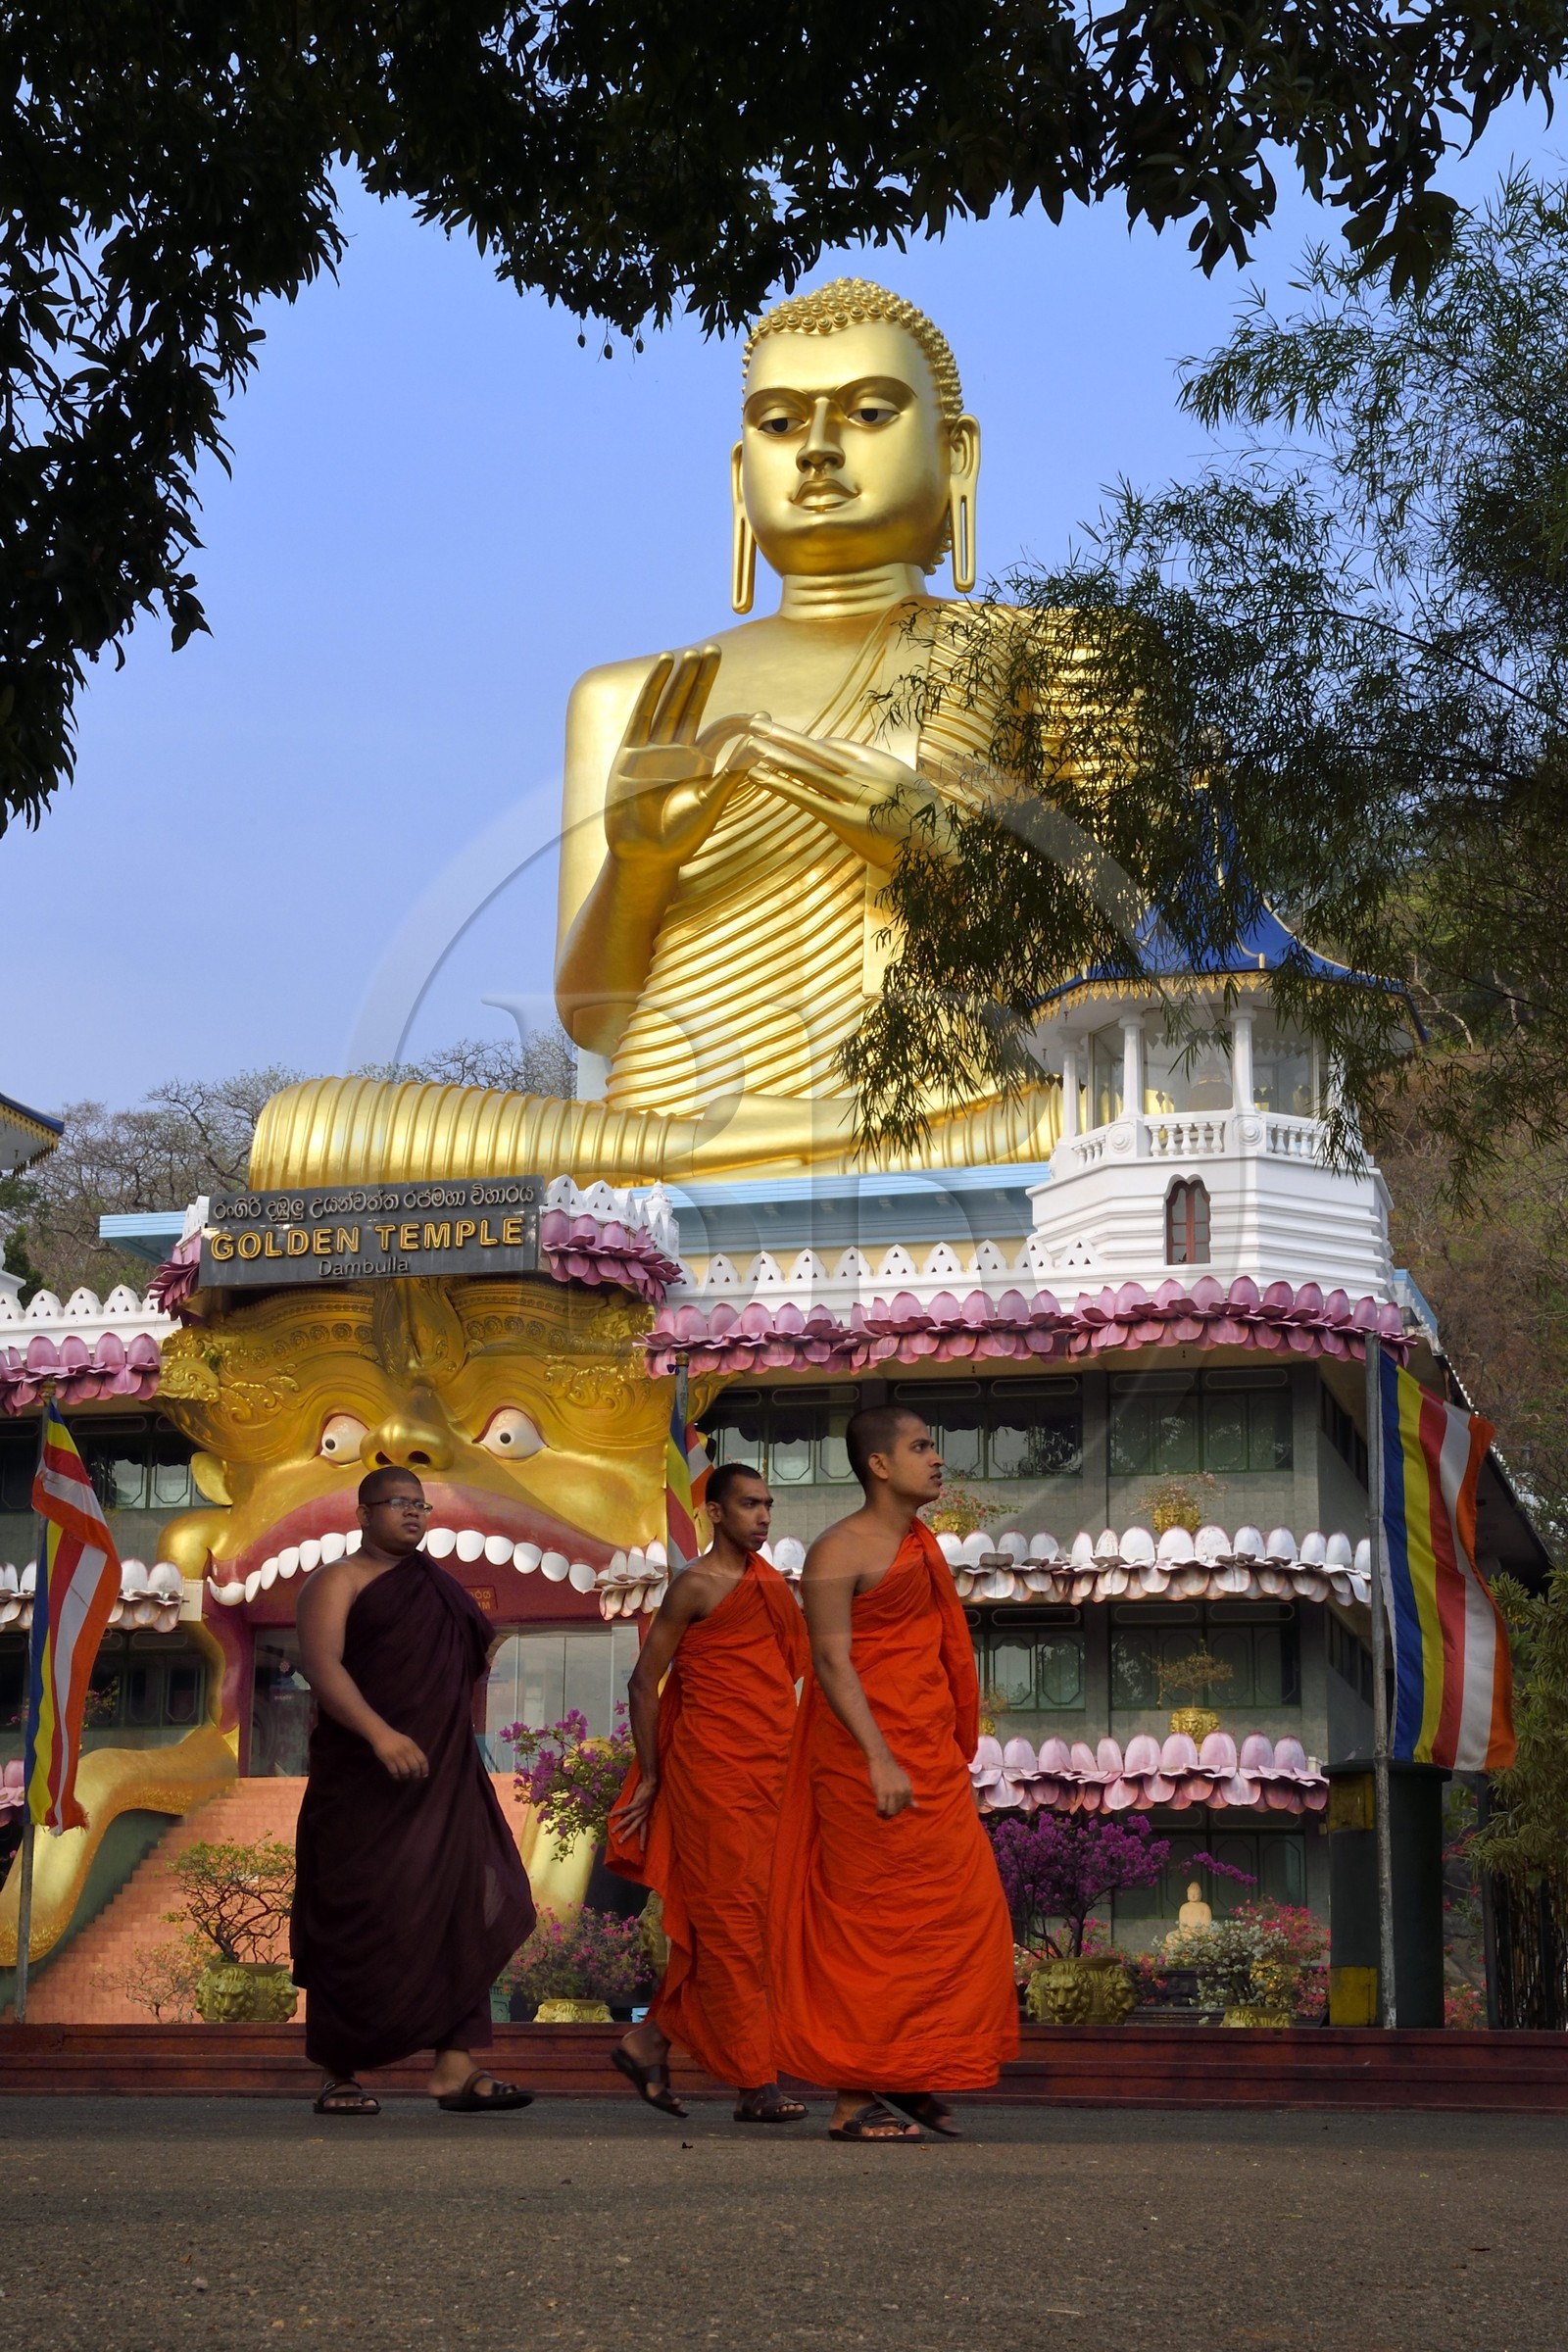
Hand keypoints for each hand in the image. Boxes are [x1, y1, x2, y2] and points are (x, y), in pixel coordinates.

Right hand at [371, 1727, 428, 1781]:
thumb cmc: (396, 1739)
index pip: (423, 1760)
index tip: (424, 1775)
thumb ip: (415, 1752)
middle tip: (414, 1778)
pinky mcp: (388, 1759)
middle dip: (416, 1775)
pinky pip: (394, 1772)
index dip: (425, 1769)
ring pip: (405, 1771)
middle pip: (415, 1767)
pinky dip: (396, 1777)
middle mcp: (406, 1751)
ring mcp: (397, 1756)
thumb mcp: (408, 1742)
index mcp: (413, 1746)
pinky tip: (396, 1777)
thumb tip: (421, 1766)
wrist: (381, 1734)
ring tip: (405, 1777)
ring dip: (406, 1776)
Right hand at [605, 646, 754, 870]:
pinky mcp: (631, 752)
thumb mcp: (713, 802)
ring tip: (692, 652)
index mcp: (699, 763)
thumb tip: (760, 741)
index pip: (720, 731)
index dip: (740, 721)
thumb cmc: (681, 836)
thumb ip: (733, 772)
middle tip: (715, 650)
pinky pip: (644, 713)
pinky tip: (664, 665)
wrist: (645, 855)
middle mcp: (677, 751)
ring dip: (680, 678)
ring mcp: (653, 749)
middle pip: (691, 706)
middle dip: (702, 678)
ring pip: (669, 704)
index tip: (763, 715)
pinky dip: (653, 688)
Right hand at [612, 1778, 658, 1845]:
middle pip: (634, 1828)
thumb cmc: (647, 1795)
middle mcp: (642, 1815)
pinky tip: (611, 1815)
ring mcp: (639, 1810)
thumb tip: (632, 1817)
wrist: (651, 1785)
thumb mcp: (645, 1806)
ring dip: (619, 1826)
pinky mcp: (635, 1804)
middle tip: (620, 1842)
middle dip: (627, 1836)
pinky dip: (618, 1812)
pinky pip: (625, 1810)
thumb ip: (639, 1812)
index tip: (642, 1850)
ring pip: (628, 1820)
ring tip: (612, 1831)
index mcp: (645, 1817)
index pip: (645, 1831)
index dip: (643, 1840)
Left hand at [726, 720, 946, 868]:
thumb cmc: (927, 826)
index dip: (811, 746)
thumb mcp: (913, 788)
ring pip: (809, 771)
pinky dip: (783, 786)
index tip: (787, 741)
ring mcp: (857, 798)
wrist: (941, 857)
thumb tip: (859, 765)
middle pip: (817, 751)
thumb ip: (884, 774)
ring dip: (777, 756)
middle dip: (784, 736)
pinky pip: (809, 799)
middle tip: (756, 722)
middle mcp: (869, 775)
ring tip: (751, 743)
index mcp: (884, 764)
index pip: (839, 748)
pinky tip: (762, 776)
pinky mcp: (848, 823)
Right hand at [868, 1753, 915, 1818]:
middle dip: (892, 1813)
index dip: (898, 1808)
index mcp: (908, 1789)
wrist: (882, 1760)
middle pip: (898, 1810)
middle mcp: (901, 1792)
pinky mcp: (881, 1793)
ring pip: (890, 1811)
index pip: (905, 1805)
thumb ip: (909, 1794)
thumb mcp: (904, 1781)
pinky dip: (879, 1812)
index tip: (893, 1807)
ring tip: (882, 1814)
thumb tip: (915, 1806)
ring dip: (886, 1815)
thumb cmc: (892, 1770)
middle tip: (887, 1813)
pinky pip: (881, 1808)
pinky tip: (878, 1812)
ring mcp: (891, 1793)